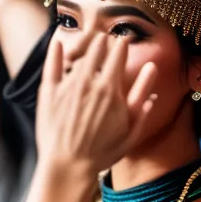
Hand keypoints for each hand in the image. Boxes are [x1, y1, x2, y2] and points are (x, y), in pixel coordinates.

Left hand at [35, 34, 157, 176]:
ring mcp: (67, 87)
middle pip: (98, 52)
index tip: (125, 37)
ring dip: (86, 45)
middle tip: (107, 35)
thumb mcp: (132, 128)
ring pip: (78, 57)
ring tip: (91, 39)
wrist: (69, 166)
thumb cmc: (103, 152)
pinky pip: (52, 66)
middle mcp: (89, 83)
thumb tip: (152, 69)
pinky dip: (54, 51)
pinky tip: (57, 41)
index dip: (123, 44)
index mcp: (111, 90)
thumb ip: (142, 97)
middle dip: (104, 40)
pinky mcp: (48, 93)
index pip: (118, 56)